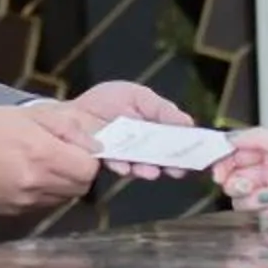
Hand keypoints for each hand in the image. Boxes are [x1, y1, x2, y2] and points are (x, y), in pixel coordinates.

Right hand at [0, 104, 103, 213]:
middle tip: (61, 155)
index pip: (88, 169)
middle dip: (78, 172)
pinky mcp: (13, 211)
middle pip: (80, 187)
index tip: (77, 149)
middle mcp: (34, 182)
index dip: (88, 158)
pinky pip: (43, 204)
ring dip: (61, 183)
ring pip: (63, 198)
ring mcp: (23, 201)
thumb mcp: (30, 114)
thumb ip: (67, 128)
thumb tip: (96, 146)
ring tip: (40, 163)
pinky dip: (42, 192)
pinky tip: (24, 174)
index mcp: (41, 154)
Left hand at [59, 79, 193, 181]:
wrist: (69, 112)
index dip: (187, 148)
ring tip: (152, 171)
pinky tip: (125, 166)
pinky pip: (117, 165)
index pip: (176, 141)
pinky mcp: (106, 162)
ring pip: (141, 165)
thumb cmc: (105, 102)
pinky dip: (122, 166)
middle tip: (177, 169)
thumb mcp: (137, 96)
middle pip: (162, 158)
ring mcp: (124, 157)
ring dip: (147, 169)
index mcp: (154, 131)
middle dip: (171, 164)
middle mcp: (142, 148)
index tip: (197, 155)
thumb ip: (161, 109)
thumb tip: (188, 123)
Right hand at [213, 128, 267, 225]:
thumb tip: (229, 138)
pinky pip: (265, 215)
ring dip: (255, 200)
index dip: (224, 163)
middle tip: (248, 186)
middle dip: (237, 183)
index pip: (237, 154)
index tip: (218, 172)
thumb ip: (258, 138)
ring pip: (247, 199)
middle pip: (238, 178)